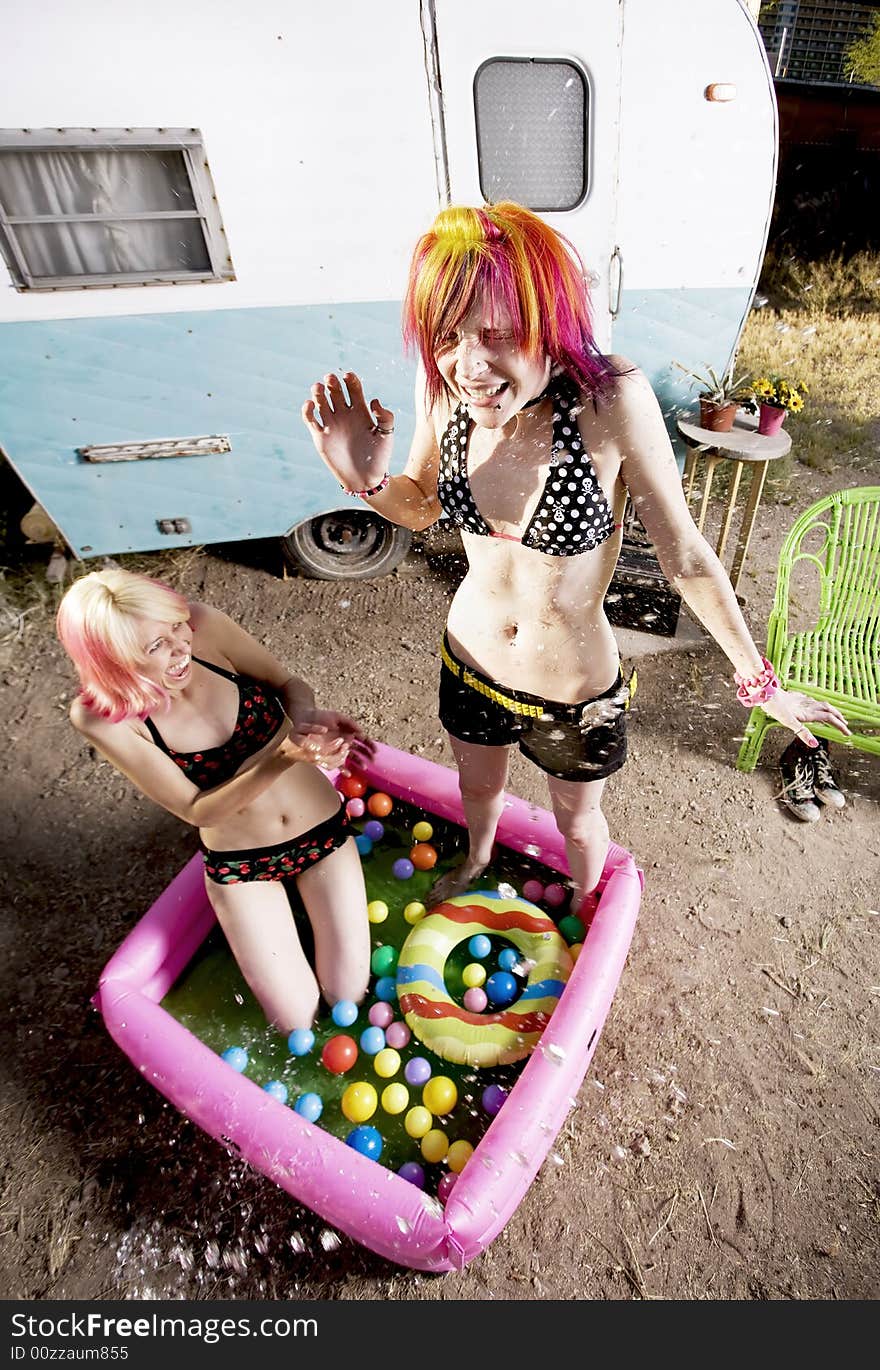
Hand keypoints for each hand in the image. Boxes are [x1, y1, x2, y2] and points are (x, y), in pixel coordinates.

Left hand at [287, 709, 376, 769]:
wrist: (305, 720)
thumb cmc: (321, 717)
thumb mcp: (337, 717)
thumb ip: (350, 723)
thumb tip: (361, 731)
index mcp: (348, 732)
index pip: (363, 740)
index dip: (370, 745)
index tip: (375, 751)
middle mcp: (345, 741)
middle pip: (359, 750)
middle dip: (367, 755)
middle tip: (372, 760)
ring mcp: (337, 749)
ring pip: (351, 757)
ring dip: (358, 763)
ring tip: (363, 767)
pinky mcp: (328, 754)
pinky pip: (337, 764)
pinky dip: (344, 769)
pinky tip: (349, 774)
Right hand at [301, 371, 393, 491]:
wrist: (365, 479)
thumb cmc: (379, 458)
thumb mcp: (386, 436)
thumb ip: (385, 417)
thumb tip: (374, 400)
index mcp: (361, 411)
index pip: (353, 388)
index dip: (350, 380)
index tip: (348, 375)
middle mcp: (344, 414)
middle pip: (335, 391)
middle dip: (332, 383)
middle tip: (330, 379)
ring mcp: (331, 424)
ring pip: (321, 401)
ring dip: (318, 392)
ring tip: (318, 388)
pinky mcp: (320, 436)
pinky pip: (310, 419)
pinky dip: (307, 410)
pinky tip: (310, 404)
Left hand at [761, 688, 850, 748]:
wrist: (767, 693)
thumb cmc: (776, 708)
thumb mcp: (789, 723)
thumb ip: (802, 733)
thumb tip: (814, 745)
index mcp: (809, 713)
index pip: (830, 718)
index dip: (840, 725)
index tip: (847, 732)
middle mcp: (809, 706)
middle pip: (829, 710)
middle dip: (839, 717)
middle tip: (845, 725)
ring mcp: (803, 701)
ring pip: (822, 705)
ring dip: (831, 711)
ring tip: (835, 716)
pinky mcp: (797, 697)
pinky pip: (813, 702)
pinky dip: (819, 706)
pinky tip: (815, 707)